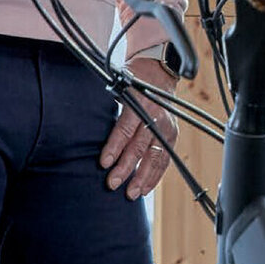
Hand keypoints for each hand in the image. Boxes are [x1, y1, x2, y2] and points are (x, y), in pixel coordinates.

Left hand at [100, 54, 178, 199]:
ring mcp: (166, 126)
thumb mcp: (119, 88)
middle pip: (140, 146)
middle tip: (113, 183)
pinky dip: (156, 175)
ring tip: (131, 193)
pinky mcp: (173, 134)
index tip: (104, 163)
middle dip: (126, 168)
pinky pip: (165, 159)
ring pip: (155, 156)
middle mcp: (155, 116)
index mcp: (140, 103)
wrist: (159, 70)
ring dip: (143, 177)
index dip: (114, 147)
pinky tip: (145, 188)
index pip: (125, 129)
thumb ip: (111, 110)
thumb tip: (92, 133)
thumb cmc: (133, 80)